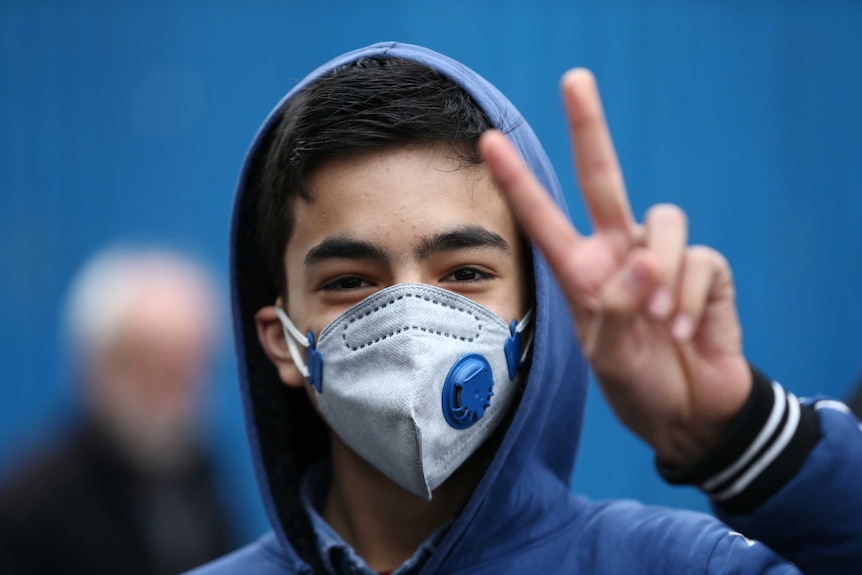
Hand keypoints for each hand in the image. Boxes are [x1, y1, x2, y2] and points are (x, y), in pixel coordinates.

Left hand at [478, 69, 751, 465]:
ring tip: (658, 319)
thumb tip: (639, 265)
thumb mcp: (608, 358)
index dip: (517, 180)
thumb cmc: (637, 383)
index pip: (543, 217)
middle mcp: (619, 253)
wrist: (688, 412)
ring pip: (664, 222)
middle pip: (602, 177)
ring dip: (662, 273)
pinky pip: (700, 261)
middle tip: (574, 79)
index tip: (489, 142)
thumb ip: (613, 311)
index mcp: (581, 271)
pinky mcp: (705, 269)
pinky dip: (692, 299)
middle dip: (589, 128)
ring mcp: (662, 258)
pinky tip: (685, 330)